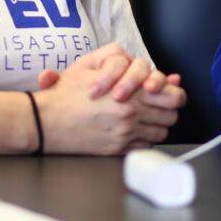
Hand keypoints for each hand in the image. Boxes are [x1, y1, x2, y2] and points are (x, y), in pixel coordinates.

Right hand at [33, 45, 185, 154]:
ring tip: (144, 119)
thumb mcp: (100, 71)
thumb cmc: (69, 93)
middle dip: (167, 110)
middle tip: (157, 106)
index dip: (175, 95)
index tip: (170, 94)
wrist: (45, 120)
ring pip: (160, 133)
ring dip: (156, 126)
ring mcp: (125, 134)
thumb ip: (138, 74)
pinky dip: (143, 140)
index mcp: (130, 92)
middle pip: (171, 116)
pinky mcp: (117, 150)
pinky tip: (132, 132)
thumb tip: (170, 78)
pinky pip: (144, 147)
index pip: (173, 97)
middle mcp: (131, 115)